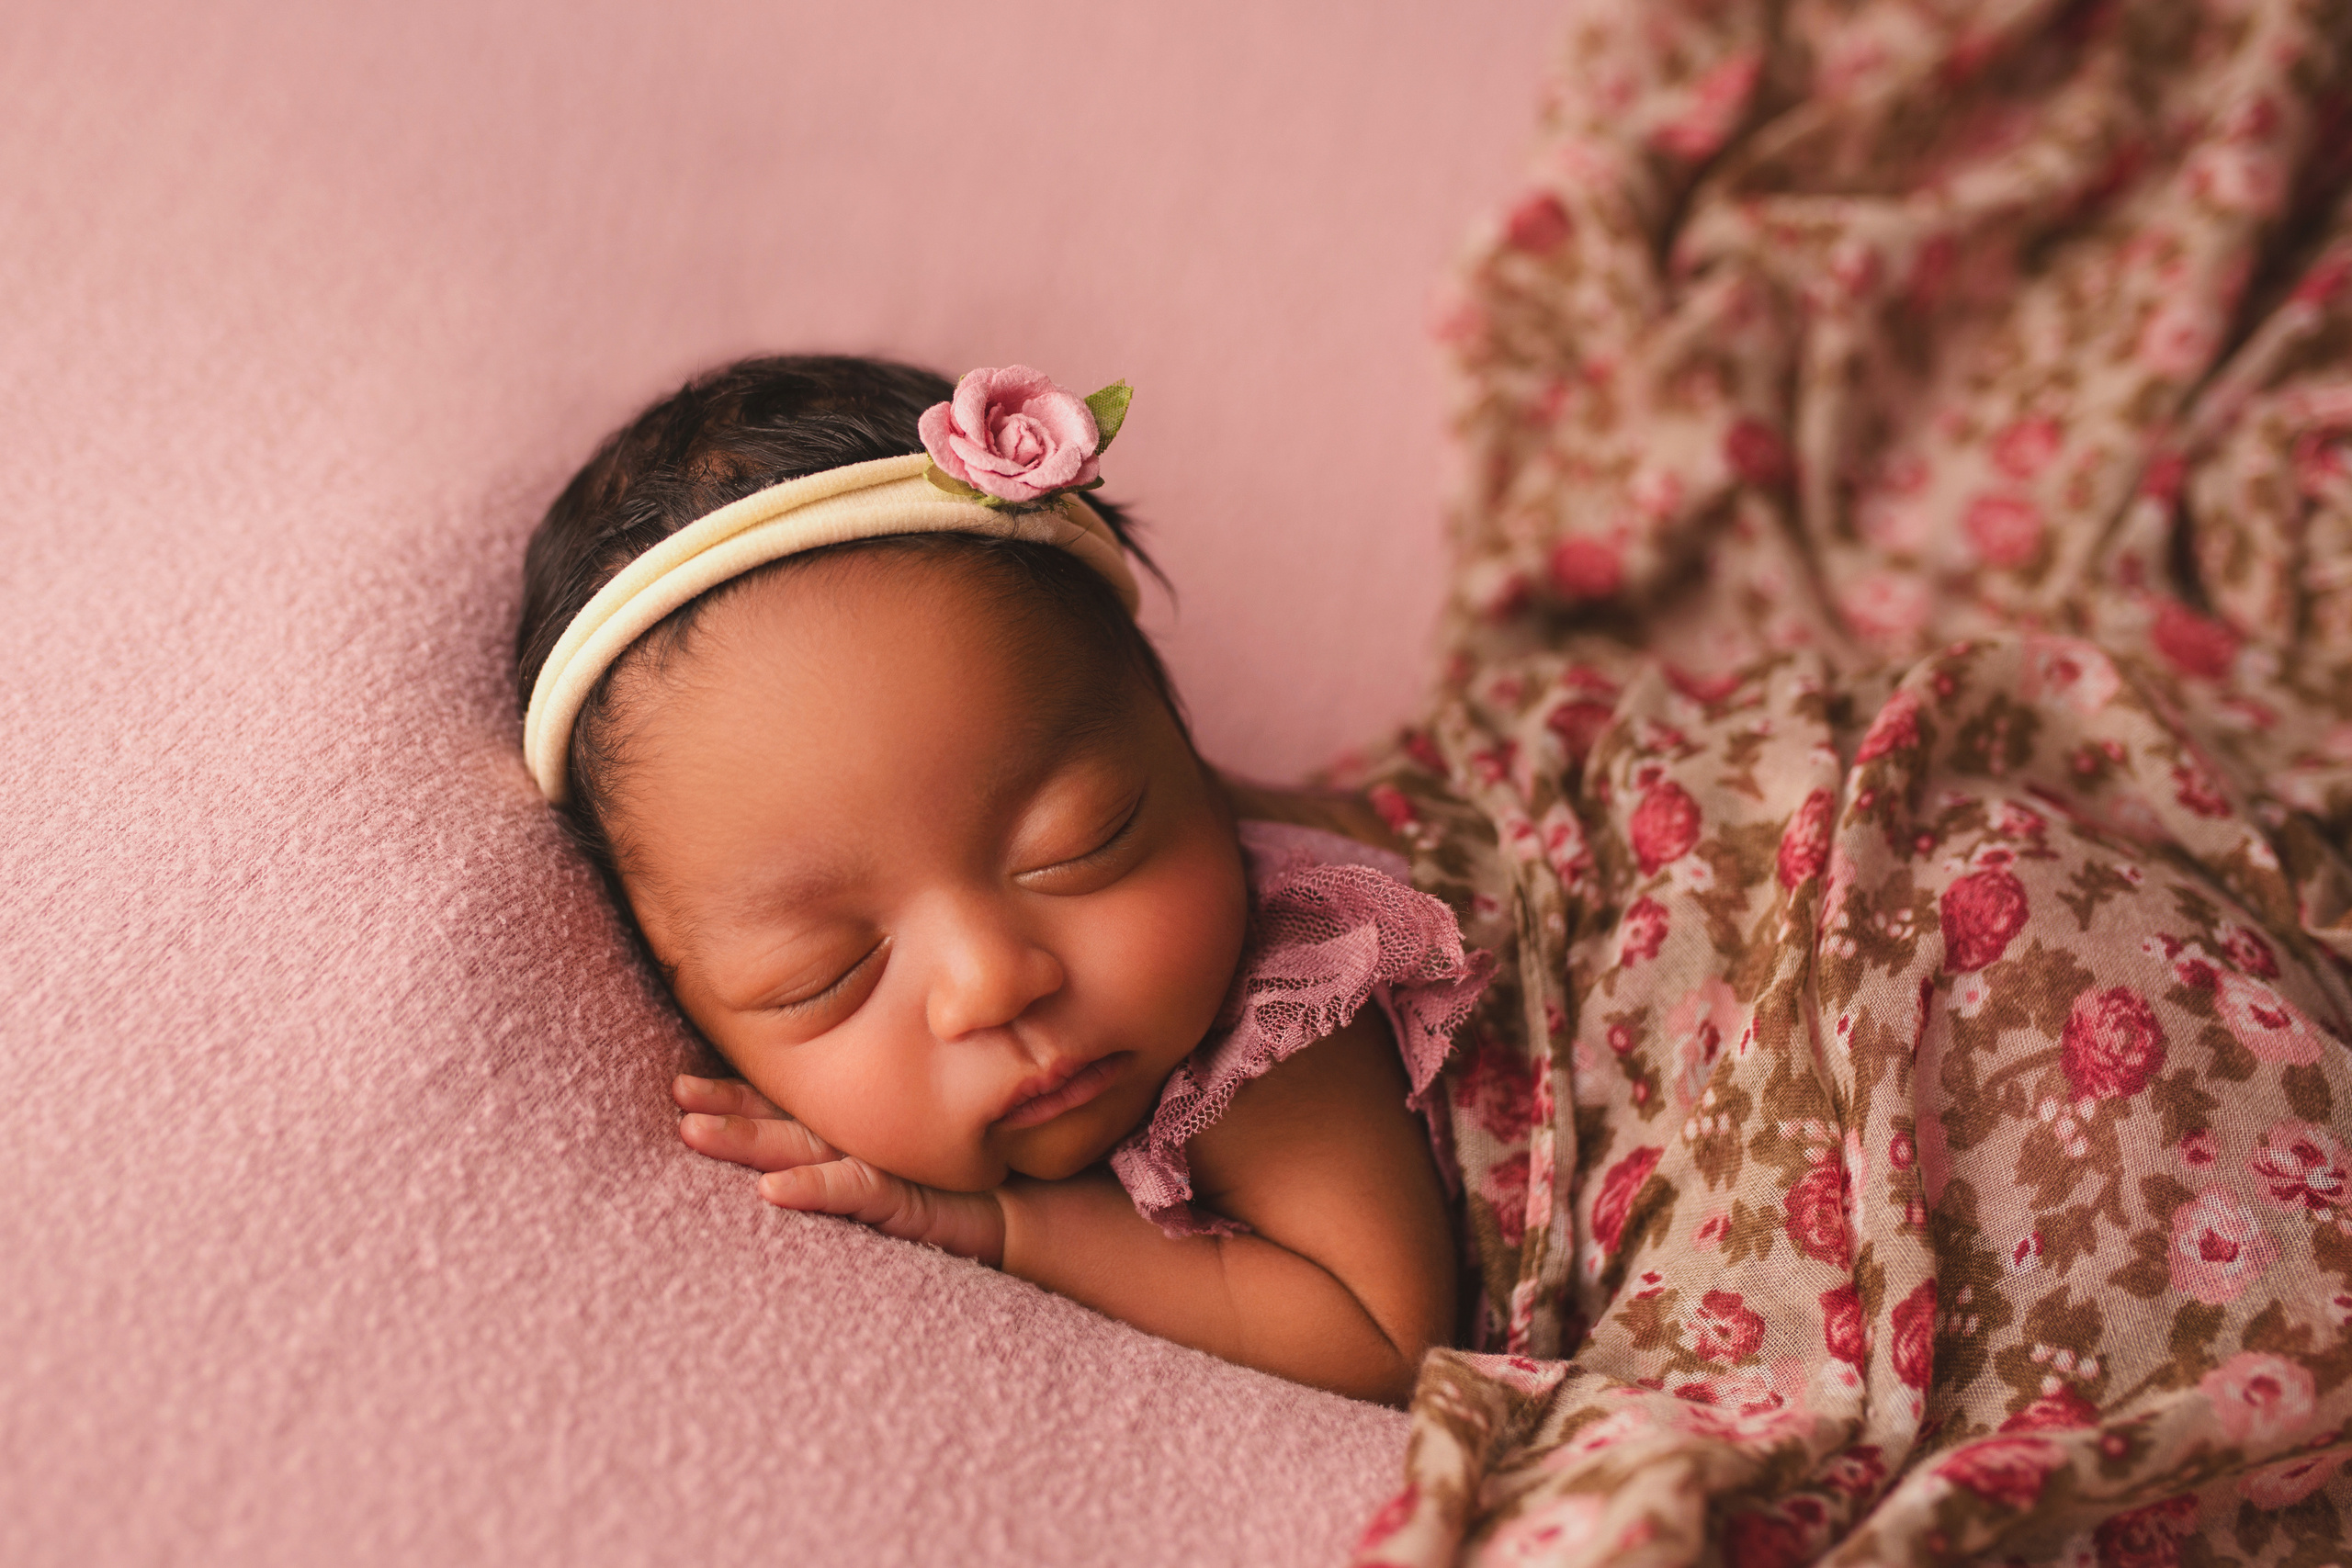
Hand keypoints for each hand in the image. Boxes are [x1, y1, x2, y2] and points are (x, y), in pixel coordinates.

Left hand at [672, 1075, 1006, 1263]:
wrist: (1035, 1212)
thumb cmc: (969, 1184)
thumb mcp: (903, 1166)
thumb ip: (857, 1152)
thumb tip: (790, 1159)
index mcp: (855, 1131)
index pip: (786, 1107)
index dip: (735, 1095)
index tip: (681, 1084)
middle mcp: (862, 1140)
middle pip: (782, 1120)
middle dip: (727, 1109)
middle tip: (677, 1094)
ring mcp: (883, 1164)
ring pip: (802, 1147)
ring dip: (747, 1139)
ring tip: (693, 1131)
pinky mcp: (908, 1197)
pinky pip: (852, 1192)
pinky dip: (812, 1189)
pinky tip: (773, 1191)